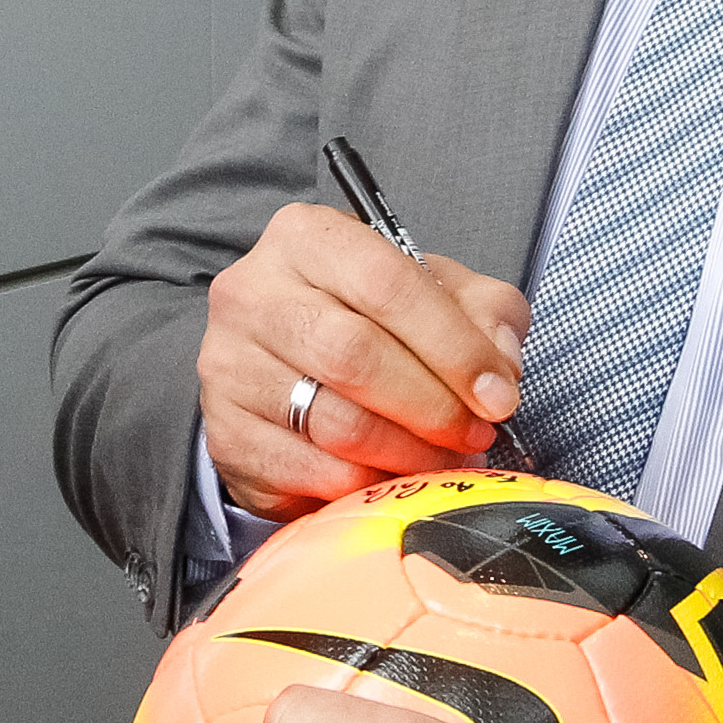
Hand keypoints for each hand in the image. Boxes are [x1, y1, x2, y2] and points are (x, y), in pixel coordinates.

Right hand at [198, 203, 532, 517]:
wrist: (285, 364)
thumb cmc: (369, 320)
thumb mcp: (436, 294)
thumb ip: (484, 313)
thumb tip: (498, 366)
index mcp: (306, 237)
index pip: (387, 284)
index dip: (454, 346)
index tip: (498, 394)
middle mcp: (252, 292)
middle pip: (355, 355)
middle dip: (433, 405)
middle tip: (474, 434)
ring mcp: (228, 363)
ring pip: (333, 421)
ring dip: (406, 452)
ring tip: (442, 458)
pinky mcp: (224, 431)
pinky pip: (308, 471)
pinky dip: (364, 484)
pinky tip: (391, 477)